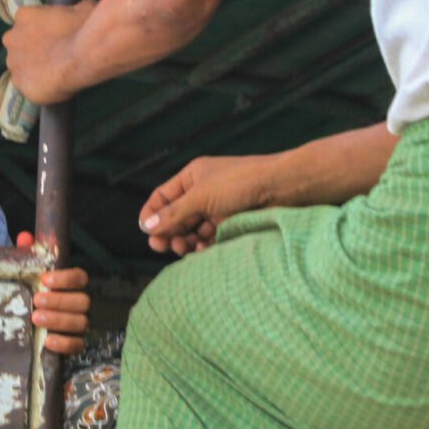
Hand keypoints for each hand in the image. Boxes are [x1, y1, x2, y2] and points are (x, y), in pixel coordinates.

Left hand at [1, 1, 95, 105]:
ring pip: (21, 66)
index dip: (41, 30)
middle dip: (33, 50)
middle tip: (54, 56)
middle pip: (19, 44)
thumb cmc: (84, 29)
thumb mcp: (84, 8)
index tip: (55, 37)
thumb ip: (75, 9)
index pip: (26, 22)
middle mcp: (11, 38)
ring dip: (34, 69)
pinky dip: (38, 87)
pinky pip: (27, 86)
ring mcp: (13, 63)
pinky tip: (53, 86)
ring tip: (56, 73)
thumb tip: (81, 9)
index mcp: (23, 16)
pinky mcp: (20, 84)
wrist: (84, 56)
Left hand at [16, 231, 90, 354]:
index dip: (66, 278)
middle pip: (83, 301)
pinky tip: (48, 341)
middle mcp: (80, 304)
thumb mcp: (26, 274)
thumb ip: (26, 255)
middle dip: (60, 301)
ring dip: (59, 320)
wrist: (23, 322)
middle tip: (37, 300)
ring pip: (81, 322)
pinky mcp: (75, 343)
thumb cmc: (29, 292)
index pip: (80, 277)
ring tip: (37, 318)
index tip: (46, 280)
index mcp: (71, 285)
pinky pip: (78, 345)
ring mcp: (79, 324)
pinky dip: (65, 343)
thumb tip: (24, 237)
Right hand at [139, 155, 275, 255]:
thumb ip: (173, 214)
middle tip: (163, 248)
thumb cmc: (242, 182)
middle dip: (168, 233)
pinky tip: (201, 251)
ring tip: (184, 249)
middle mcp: (203, 192)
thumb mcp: (201, 197)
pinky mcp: (231, 224)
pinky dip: (203, 247)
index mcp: (192, 177)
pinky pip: (209, 239)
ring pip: (192, 231)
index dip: (152, 214)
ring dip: (185, 241)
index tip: (147, 233)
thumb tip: (146, 227)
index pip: (162, 197)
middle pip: (176, 217)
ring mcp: (218, 209)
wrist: (281, 188)